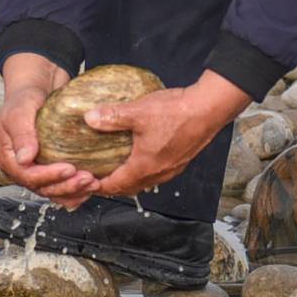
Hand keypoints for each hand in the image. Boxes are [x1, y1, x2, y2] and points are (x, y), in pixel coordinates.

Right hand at [0, 53, 99, 208]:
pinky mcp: (50, 166)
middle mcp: (20, 167)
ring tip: (92, 184)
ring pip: (52, 190)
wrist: (37, 88)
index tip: (70, 169)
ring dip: (73, 191)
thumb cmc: (24, 98)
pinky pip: (61, 184)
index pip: (27, 176)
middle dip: (66, 186)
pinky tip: (90, 187)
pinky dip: (75, 190)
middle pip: (42, 187)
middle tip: (88, 179)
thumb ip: (21, 135)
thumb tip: (25, 159)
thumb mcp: (19, 111)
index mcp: (7, 157)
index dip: (49, 176)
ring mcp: (35, 168)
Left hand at [82, 71, 250, 198]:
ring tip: (118, 170)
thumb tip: (90, 118)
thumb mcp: (138, 112)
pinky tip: (144, 157)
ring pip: (145, 182)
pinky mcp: (182, 159)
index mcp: (144, 166)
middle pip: (130, 188)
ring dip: (130, 180)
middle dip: (113, 186)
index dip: (98, 186)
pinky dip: (145, 172)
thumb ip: (112, 116)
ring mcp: (172, 168)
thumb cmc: (178, 112)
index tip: (87, 183)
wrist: (209, 108)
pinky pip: (158, 173)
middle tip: (98, 178)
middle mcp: (159, 172)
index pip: (115, 186)